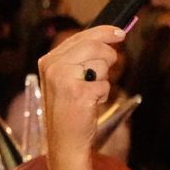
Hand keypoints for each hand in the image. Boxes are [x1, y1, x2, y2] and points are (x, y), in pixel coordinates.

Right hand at [38, 26, 123, 157]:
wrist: (64, 138)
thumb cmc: (70, 108)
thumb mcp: (69, 78)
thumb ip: (82, 59)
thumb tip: (109, 40)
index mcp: (49, 60)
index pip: (80, 37)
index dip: (103, 32)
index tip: (120, 32)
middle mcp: (53, 66)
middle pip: (93, 45)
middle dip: (108, 54)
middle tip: (112, 62)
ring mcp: (64, 78)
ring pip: (101, 65)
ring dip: (103, 80)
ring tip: (89, 93)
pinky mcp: (78, 92)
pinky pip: (105, 85)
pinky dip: (103, 95)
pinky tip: (90, 103)